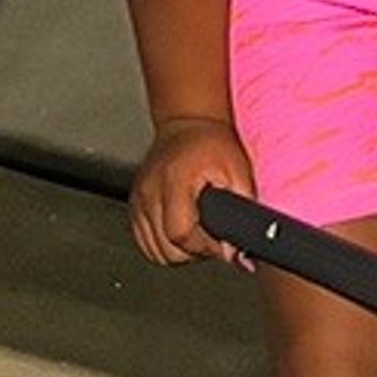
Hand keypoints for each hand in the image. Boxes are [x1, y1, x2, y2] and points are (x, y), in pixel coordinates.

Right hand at [128, 114, 256, 267]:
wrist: (187, 125)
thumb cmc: (211, 144)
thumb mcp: (238, 171)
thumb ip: (242, 209)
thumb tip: (236, 247)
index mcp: (174, 181)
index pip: (180, 234)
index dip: (204, 247)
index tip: (220, 243)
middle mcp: (150, 191)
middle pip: (166, 249)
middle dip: (194, 251)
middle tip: (211, 238)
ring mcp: (139, 200)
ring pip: (155, 251)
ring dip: (178, 251)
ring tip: (196, 234)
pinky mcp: (134, 206)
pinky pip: (145, 242)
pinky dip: (163, 245)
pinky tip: (180, 231)